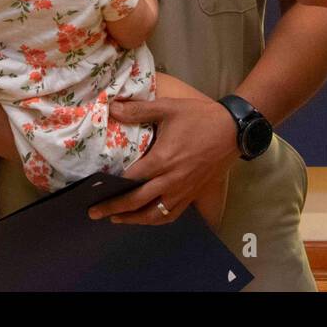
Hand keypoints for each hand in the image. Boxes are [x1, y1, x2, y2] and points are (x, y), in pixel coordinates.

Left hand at [87, 96, 236, 224]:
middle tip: (94, 212)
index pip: (130, 179)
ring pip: (154, 214)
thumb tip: (112, 107)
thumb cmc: (198, 117)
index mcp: (162, 160)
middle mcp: (171, 180)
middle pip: (137, 202)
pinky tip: (147, 218)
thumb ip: (138, 110)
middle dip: (114, 209)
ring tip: (116, 219)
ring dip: (133, 219)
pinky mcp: (192, 195)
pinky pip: (172, 215)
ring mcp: (183, 191)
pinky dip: (156, 219)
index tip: (93, 189)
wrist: (232, 130)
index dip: (110, 186)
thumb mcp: (167, 108)